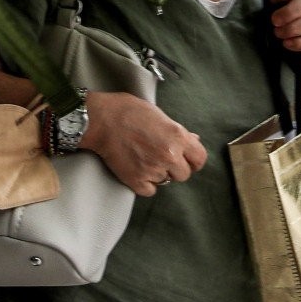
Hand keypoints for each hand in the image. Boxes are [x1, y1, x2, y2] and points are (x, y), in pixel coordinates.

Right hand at [78, 91, 207, 196]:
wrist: (101, 120)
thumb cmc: (128, 111)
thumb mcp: (159, 115)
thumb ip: (178, 131)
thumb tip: (193, 140)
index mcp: (178, 136)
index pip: (200, 159)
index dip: (193, 160)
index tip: (187, 159)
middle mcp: (169, 155)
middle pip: (184, 174)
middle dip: (175, 168)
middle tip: (161, 158)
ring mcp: (153, 170)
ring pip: (165, 182)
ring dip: (158, 174)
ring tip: (144, 158)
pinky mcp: (136, 181)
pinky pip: (149, 190)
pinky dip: (144, 183)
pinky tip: (137, 169)